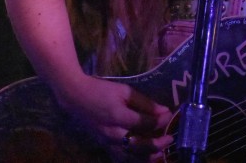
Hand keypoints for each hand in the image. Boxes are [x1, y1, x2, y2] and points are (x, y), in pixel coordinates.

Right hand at [54, 73, 173, 160]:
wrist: (75, 97)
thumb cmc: (101, 90)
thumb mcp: (124, 91)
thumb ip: (144, 102)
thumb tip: (164, 110)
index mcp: (118, 116)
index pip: (145, 123)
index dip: (160, 121)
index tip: (170, 115)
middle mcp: (113, 134)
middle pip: (139, 145)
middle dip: (158, 143)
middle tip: (170, 138)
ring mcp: (108, 143)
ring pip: (131, 157)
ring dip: (148, 156)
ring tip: (161, 152)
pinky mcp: (104, 146)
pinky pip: (121, 158)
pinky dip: (134, 160)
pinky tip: (144, 157)